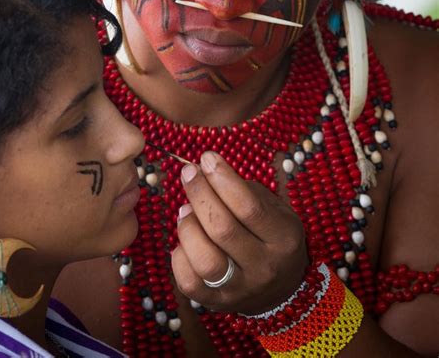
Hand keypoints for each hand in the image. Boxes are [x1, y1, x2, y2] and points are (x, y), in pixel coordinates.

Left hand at [171, 151, 307, 314]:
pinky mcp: (217, 304)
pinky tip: (184, 239)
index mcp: (284, 238)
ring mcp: (241, 290)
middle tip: (188, 172)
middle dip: (200, 193)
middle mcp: (264, 267)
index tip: (206, 157)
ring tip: (185, 209)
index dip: (223, 178)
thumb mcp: (274, 209)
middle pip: (222, 228)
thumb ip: (243, 190)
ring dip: (188, 226)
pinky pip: (188, 282)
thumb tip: (204, 171)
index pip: (248, 206)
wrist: (282, 289)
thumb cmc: (272, 235)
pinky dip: (179, 255)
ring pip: (204, 259)